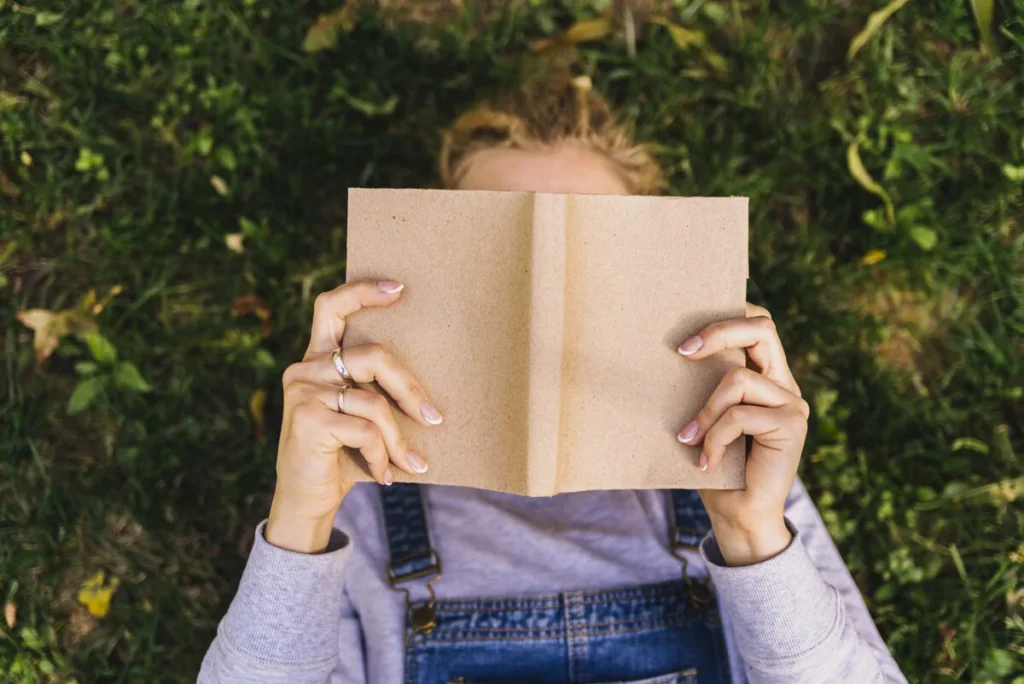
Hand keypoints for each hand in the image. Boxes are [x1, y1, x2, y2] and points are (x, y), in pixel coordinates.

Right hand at [265, 279, 442, 552]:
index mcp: (316, 360)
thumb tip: (431, 391)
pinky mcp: (308, 419)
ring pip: (374, 402)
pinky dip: (383, 456)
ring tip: (411, 463)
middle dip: (410, 388)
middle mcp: (304, 369)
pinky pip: (366, 430)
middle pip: (374, 356)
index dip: (363, 292)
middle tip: (434, 418)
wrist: (306, 502)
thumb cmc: (341, 456)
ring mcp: (303, 392)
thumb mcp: (357, 417)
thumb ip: (373, 391)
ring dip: (398, 439)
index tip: (399, 289)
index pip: (331, 307)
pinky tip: (386, 475)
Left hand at [677, 303, 809, 565]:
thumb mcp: (704, 417)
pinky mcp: (792, 426)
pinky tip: (705, 461)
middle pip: (762, 329)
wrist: (738, 514)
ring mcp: (791, 403)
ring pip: (739, 379)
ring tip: (687, 437)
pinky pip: (740, 415)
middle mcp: (783, 383)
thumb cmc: (714, 464)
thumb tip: (664, 353)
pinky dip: (715, 437)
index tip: (687, 337)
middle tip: (682, 352)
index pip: (759, 323)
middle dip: (719, 332)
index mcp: (765, 374)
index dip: (729, 315)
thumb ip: (701, 386)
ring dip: (705, 410)